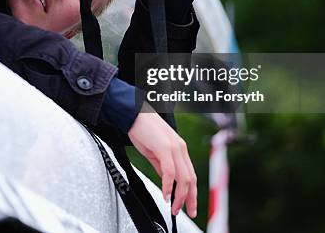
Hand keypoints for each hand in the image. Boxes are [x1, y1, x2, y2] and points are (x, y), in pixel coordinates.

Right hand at [128, 103, 197, 217]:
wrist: (133, 113)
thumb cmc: (142, 129)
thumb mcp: (154, 151)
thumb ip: (162, 166)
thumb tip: (168, 182)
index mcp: (179, 148)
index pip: (190, 174)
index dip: (191, 192)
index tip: (189, 205)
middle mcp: (180, 148)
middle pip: (191, 178)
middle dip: (189, 198)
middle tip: (185, 211)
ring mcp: (174, 147)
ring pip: (183, 177)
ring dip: (180, 196)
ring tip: (174, 207)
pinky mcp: (165, 147)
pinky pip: (170, 171)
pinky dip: (169, 186)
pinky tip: (166, 194)